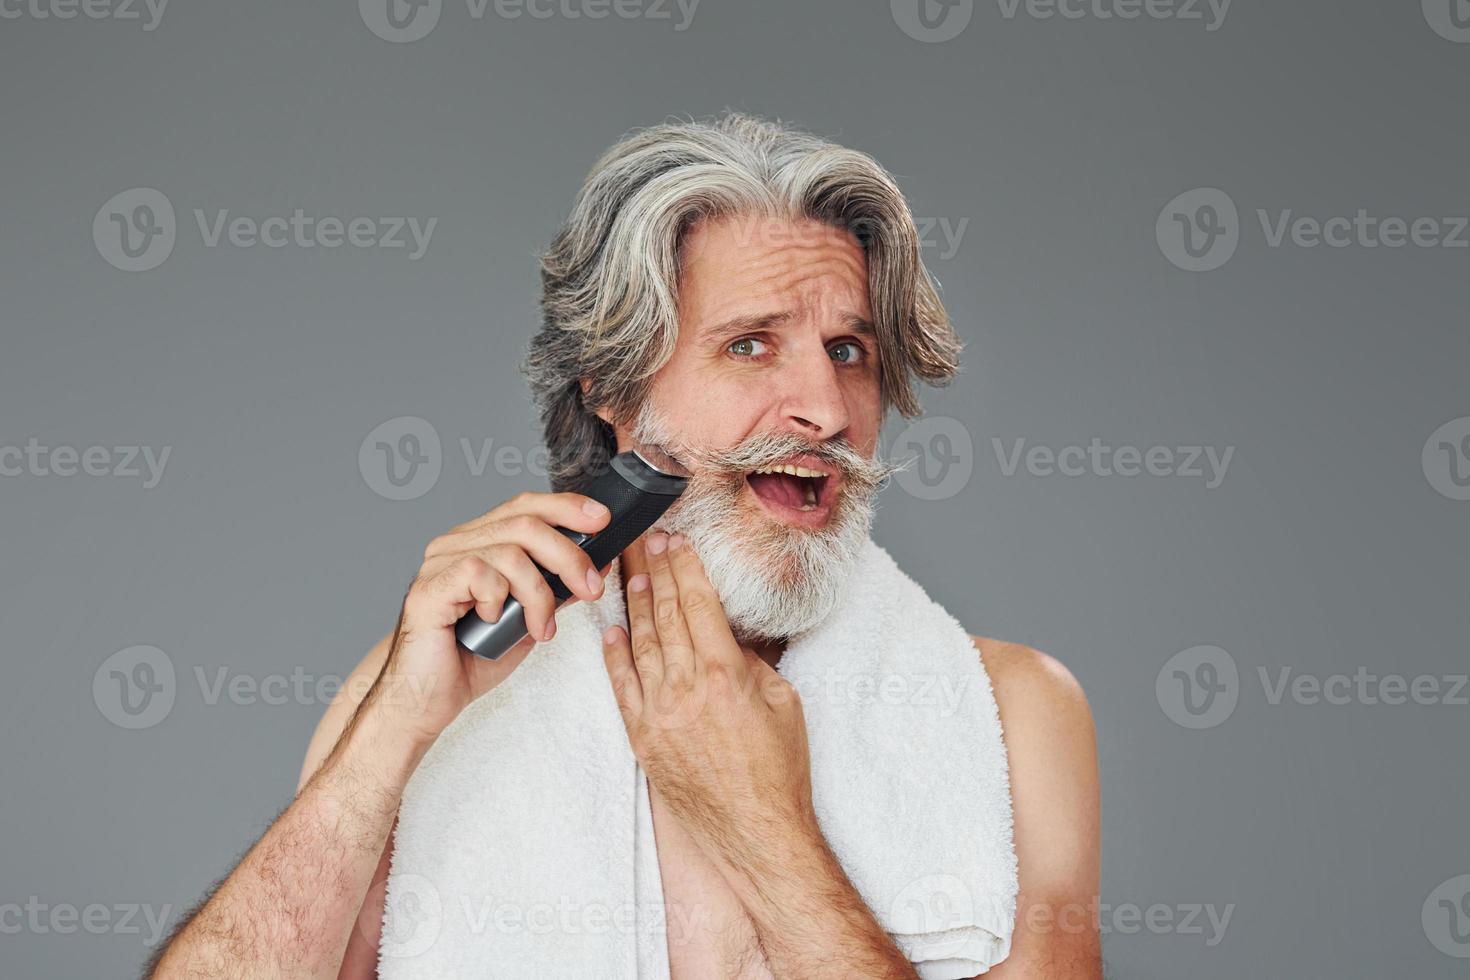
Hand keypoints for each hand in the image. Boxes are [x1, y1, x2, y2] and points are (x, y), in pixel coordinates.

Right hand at [371, 491, 611, 743]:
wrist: (426, 700)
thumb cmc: (470, 660)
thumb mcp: (528, 620)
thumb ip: (553, 590)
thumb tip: (593, 568)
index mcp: (479, 542)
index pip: (525, 506)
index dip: (566, 507)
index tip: (601, 520)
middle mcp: (456, 544)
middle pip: (526, 523)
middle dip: (569, 556)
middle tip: (590, 589)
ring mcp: (439, 563)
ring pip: (510, 552)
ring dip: (539, 594)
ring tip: (541, 628)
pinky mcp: (429, 587)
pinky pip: (480, 573)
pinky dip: (499, 600)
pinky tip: (494, 622)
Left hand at [602, 530, 818, 865]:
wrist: (757, 832)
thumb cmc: (779, 770)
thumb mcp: (782, 702)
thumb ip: (749, 663)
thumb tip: (725, 637)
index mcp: (723, 674)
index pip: (697, 603)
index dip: (684, 566)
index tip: (676, 541)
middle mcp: (684, 689)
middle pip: (665, 615)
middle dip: (656, 572)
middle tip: (647, 541)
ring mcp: (659, 714)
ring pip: (641, 644)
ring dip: (637, 605)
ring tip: (633, 573)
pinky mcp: (643, 739)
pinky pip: (623, 687)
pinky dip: (615, 656)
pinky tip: (612, 631)